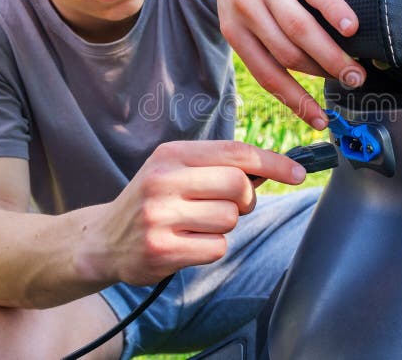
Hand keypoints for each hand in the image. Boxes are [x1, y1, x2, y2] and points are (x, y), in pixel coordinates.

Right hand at [97, 140, 305, 285]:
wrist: (102, 240)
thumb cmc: (153, 201)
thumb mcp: (176, 170)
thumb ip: (218, 166)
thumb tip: (275, 167)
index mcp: (171, 154)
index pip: (236, 152)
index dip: (274, 162)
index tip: (298, 172)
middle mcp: (163, 181)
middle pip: (239, 185)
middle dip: (246, 199)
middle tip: (231, 206)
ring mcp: (160, 216)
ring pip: (229, 219)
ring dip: (224, 225)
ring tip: (196, 225)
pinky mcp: (162, 250)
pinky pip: (216, 247)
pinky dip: (211, 247)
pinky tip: (187, 244)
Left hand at [216, 0, 365, 129]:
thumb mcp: (241, 12)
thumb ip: (262, 43)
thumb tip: (294, 87)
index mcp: (235, 29)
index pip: (268, 74)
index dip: (296, 101)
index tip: (320, 120)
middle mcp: (246, 8)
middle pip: (290, 55)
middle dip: (324, 75)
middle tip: (353, 84)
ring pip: (302, 30)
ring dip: (333, 54)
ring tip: (358, 68)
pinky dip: (336, 12)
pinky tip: (352, 27)